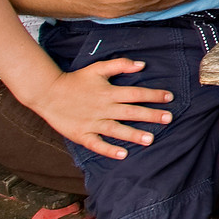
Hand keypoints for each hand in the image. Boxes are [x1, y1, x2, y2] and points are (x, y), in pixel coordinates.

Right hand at [31, 58, 173, 158]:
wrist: (49, 93)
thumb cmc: (76, 80)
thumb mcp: (98, 68)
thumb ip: (120, 65)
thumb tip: (142, 65)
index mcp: (109, 91)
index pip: (136, 93)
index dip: (153, 95)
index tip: (169, 97)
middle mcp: (103, 107)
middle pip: (131, 112)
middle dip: (151, 115)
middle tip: (169, 119)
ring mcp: (93, 122)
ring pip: (117, 130)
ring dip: (134, 134)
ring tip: (151, 139)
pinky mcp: (82, 134)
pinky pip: (97, 144)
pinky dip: (109, 149)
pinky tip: (122, 154)